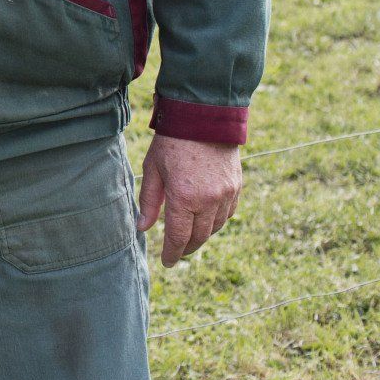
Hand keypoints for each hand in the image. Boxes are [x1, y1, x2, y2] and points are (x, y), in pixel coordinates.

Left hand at [137, 134, 241, 266]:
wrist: (204, 117)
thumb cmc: (172, 141)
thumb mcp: (153, 169)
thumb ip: (149, 201)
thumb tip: (142, 228)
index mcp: (184, 197)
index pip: (179, 237)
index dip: (172, 253)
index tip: (167, 262)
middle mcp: (208, 200)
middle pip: (199, 237)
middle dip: (186, 248)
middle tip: (177, 251)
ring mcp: (226, 194)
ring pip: (215, 228)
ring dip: (202, 235)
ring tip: (189, 235)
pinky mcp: (236, 187)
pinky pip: (228, 214)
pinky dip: (217, 221)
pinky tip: (206, 218)